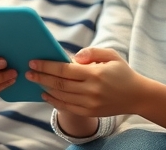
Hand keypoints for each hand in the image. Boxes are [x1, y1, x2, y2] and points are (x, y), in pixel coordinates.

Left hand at [28, 48, 146, 117]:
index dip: (47, 66)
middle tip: (28, 72)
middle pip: (59, 84)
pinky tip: (46, 95)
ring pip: (61, 96)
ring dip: (45, 89)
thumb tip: (72, 57)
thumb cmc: (122, 72)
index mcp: (95, 74)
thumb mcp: (111, 55)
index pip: (65, 69)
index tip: (34, 62)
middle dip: (41, 77)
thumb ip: (91, 52)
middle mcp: (91, 90)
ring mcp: (90, 103)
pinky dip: (54, 101)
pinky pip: (67, 107)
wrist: (137, 96)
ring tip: (35, 81)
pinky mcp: (90, 112)